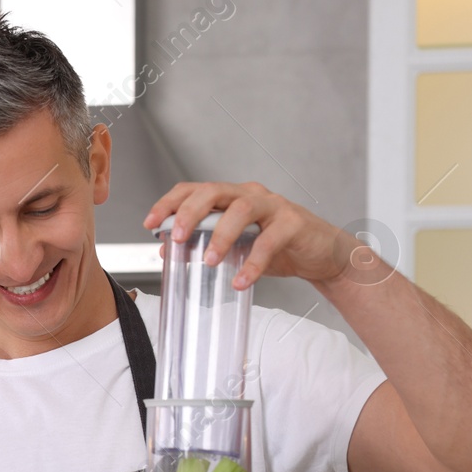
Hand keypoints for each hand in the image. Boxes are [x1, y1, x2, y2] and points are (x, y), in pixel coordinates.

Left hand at [144, 181, 377, 290]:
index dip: (169, 203)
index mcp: (231, 197)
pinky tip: (241, 281)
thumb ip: (204, 244)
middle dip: (190, 212)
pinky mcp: (294, 223)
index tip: (149, 223)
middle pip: (214, 191)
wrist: (321, 256)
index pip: (194, 190)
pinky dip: (253, 263)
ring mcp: (274, 206)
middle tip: (177, 239)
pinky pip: (270, 241)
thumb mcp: (235, 247)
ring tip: (209, 261)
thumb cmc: (277, 247)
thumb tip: (167, 251)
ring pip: (242, 209)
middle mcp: (250, 195)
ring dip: (220, 235)